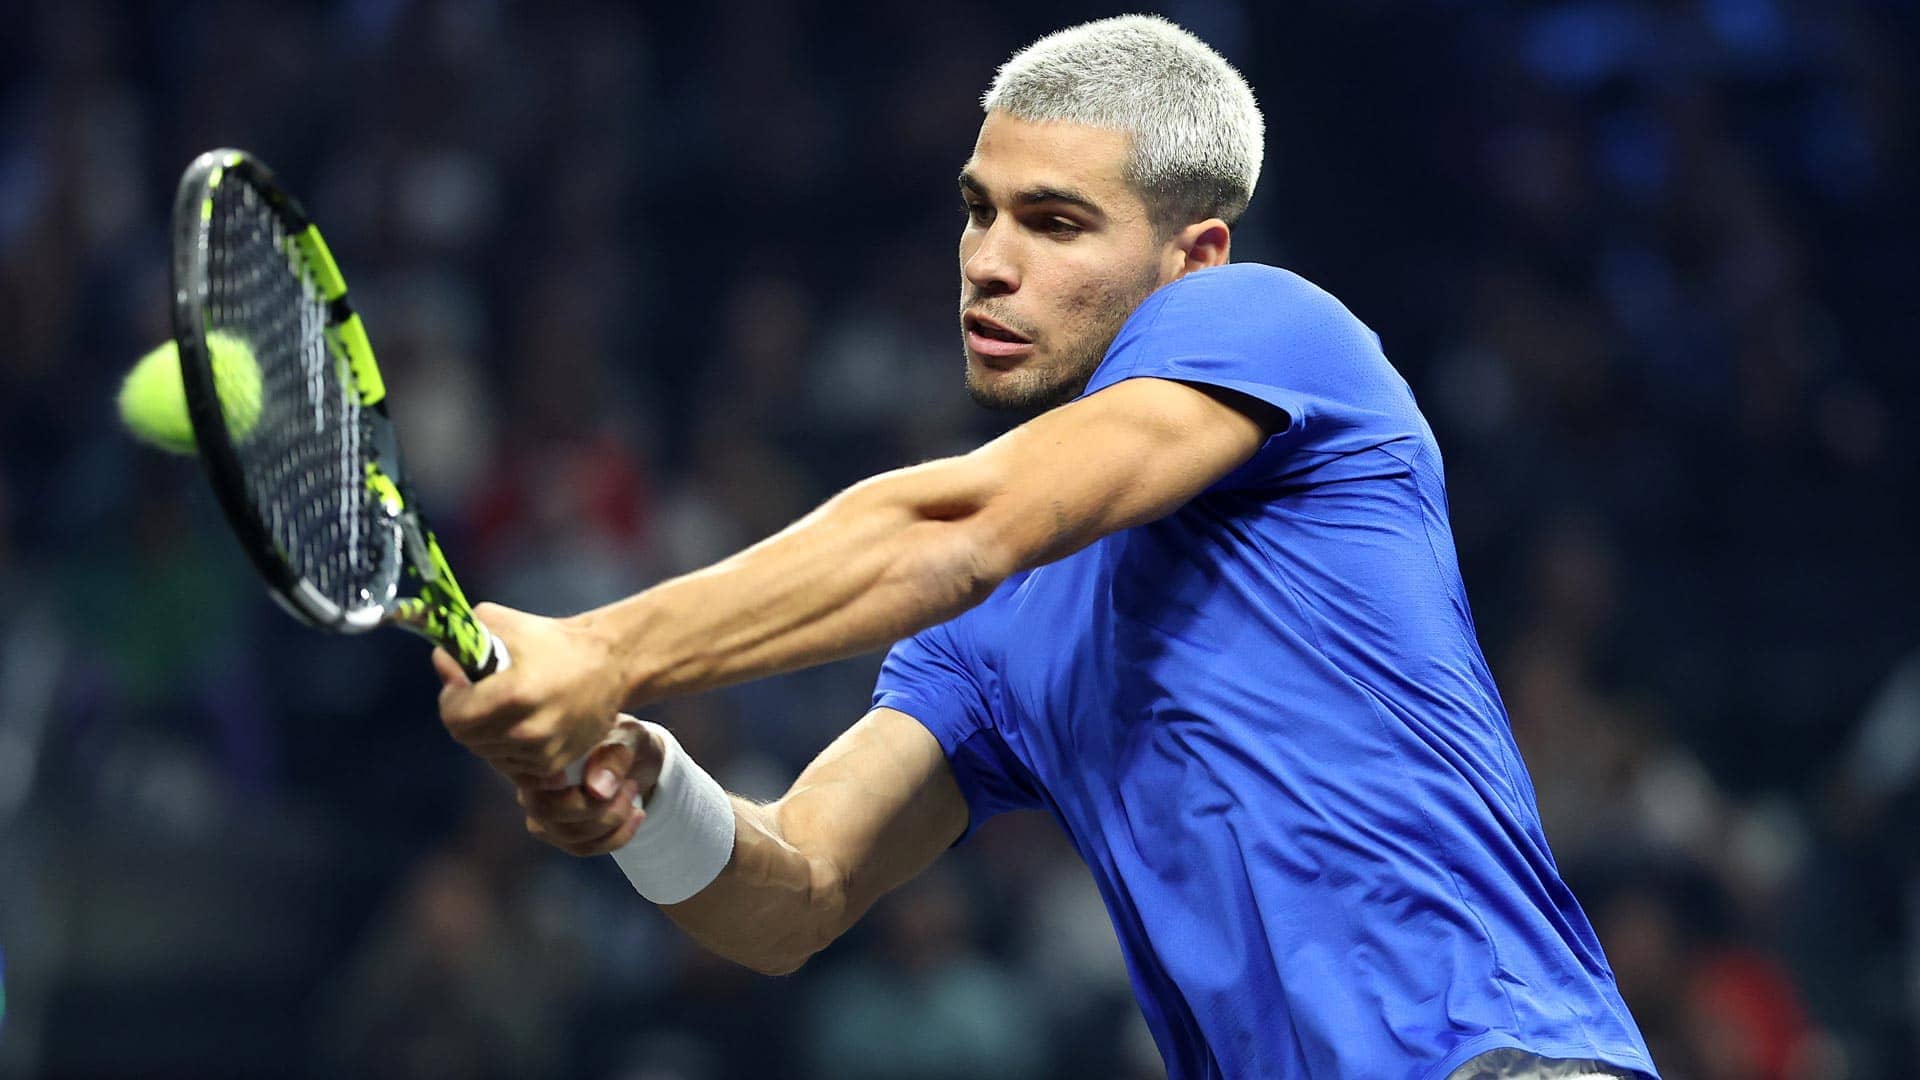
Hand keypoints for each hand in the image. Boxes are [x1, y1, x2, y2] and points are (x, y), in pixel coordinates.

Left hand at [434, 602, 631, 776]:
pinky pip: (509, 764)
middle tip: (482, 695)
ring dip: (487, 732)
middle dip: (466, 715)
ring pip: (486, 751)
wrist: (610, 664)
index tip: (462, 684)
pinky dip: (508, 747)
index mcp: (514, 694)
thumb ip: (463, 639)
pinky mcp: (552, 765)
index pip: (453, 714)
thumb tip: (442, 662)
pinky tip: (522, 724)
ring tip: (507, 708)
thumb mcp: (506, 623)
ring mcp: (541, 751)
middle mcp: (527, 730)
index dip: (451, 697)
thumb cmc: (555, 641)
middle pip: (466, 736)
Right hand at [516, 715, 662, 856]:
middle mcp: (531, 786)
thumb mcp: (628, 736)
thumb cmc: (625, 740)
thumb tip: (596, 790)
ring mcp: (542, 813)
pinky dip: (615, 837)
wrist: (636, 757)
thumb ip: (613, 757)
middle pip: (548, 813)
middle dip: (598, 809)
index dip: (568, 790)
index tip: (608, 785)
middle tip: (630, 787)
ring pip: (568, 836)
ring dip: (611, 823)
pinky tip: (635, 815)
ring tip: (632, 796)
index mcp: (539, 756)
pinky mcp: (559, 834)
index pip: (538, 782)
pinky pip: (582, 848)